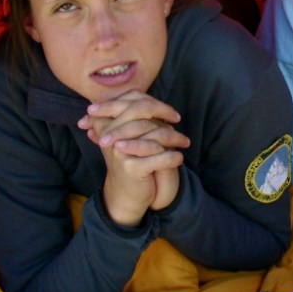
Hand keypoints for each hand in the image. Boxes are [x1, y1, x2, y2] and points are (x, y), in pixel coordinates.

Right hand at [78, 91, 189, 225]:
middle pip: (143, 113)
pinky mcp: (131, 168)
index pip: (133, 102)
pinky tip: (179, 158)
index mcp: (107, 124)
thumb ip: (134, 118)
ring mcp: (119, 151)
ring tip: (185, 143)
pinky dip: (173, 157)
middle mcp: (110, 135)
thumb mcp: (130, 137)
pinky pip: (160, 158)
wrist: (127, 194)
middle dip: (165, 115)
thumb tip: (146, 97)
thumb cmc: (132, 160)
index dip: (156, 104)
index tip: (171, 113)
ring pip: (155, 136)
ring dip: (175, 138)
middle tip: (178, 120)